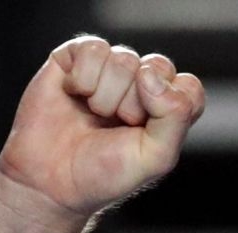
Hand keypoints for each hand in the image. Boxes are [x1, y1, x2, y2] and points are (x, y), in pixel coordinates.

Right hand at [0, 36, 205, 225]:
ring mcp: (108, 70)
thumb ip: (174, 117)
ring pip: (124, 58)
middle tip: (115, 125)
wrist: (49, 180)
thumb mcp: (154, 158)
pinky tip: (74, 94)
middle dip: (134, 104)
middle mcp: (141, 85)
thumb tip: (149, 74)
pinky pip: (93, 48)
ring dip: (105, 95)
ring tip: (93, 114)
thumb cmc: (103, 173)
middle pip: (157, 68)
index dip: (167, 107)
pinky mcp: (75, 58)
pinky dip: (82, 77)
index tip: (144, 131)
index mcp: (167, 109)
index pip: (189, 87)